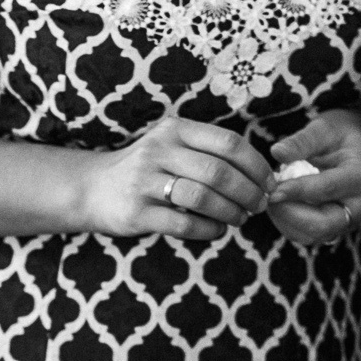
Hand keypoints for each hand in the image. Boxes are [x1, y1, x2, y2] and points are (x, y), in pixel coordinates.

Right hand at [78, 115, 272, 240]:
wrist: (92, 188)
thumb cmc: (146, 170)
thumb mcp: (171, 146)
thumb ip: (207, 152)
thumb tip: (259, 174)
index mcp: (175, 130)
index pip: (228, 142)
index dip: (256, 165)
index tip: (269, 182)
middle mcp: (159, 150)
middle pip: (218, 171)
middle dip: (248, 192)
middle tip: (259, 206)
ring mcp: (145, 181)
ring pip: (202, 197)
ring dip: (230, 212)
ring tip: (240, 219)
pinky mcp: (136, 212)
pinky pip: (182, 223)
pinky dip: (208, 230)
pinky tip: (217, 230)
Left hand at [263, 109, 360, 244]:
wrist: (356, 147)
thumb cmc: (339, 134)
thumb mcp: (322, 129)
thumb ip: (301, 142)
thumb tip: (277, 152)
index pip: (327, 189)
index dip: (297, 191)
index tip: (273, 190)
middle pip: (322, 224)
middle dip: (289, 213)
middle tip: (268, 196)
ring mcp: (350, 220)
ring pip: (312, 235)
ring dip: (286, 220)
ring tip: (272, 197)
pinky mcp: (336, 228)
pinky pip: (308, 235)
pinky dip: (288, 224)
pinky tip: (280, 205)